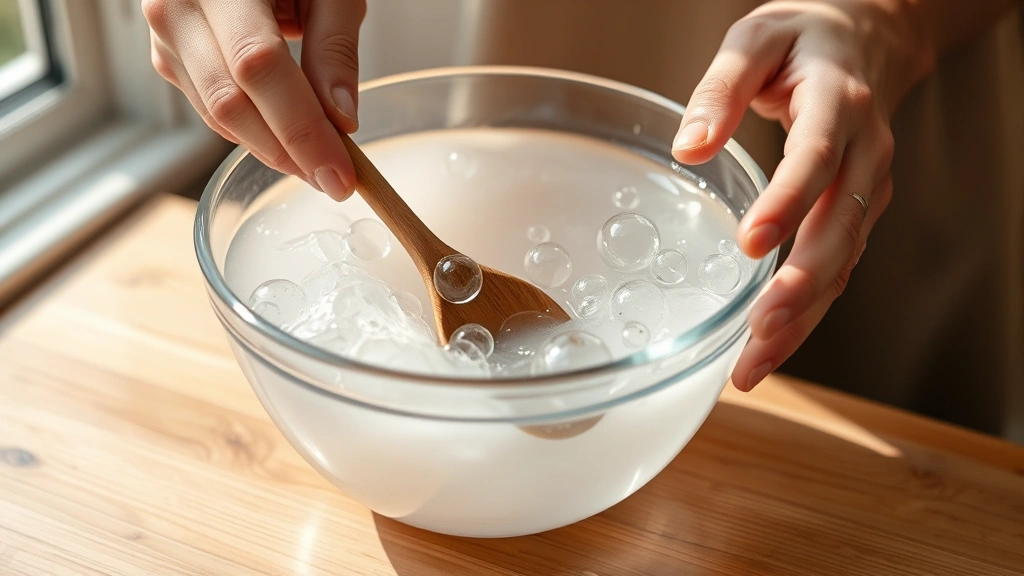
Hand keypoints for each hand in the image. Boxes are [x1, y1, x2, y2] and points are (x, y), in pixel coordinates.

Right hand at [143, 0, 365, 200]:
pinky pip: (211, 110)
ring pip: (217, 115)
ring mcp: (165, 35)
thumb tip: (342, 121)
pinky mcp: (168, 57)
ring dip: (272, 150)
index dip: (301, 128)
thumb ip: (334, 49)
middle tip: (335, 180)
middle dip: (289, 152)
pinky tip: (287, 141)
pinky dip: (253, 133)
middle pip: (232, 102)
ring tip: (318, 163)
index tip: (340, 174)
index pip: (259, 67)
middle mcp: (178, 6)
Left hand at [671, 1, 932, 390]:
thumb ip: (720, 89)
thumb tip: (689, 148)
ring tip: (754, 364)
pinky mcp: (856, 213)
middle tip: (759, 331)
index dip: (787, 203)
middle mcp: (865, 153)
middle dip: (801, 286)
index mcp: (839, 104)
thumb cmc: (802, 41)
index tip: (752, 244)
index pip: (816, 158)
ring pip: (841, 262)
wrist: (866, 42)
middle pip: (838, 228)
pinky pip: (837, 269)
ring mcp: (867, 188)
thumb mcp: (755, 40)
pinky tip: (770, 346)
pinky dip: (807, 312)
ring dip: (802, 317)